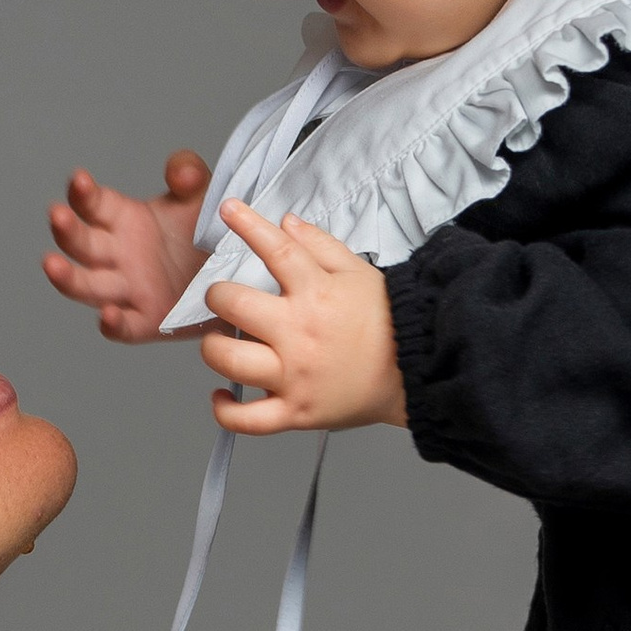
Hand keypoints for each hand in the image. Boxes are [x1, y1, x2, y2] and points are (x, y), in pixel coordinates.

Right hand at [44, 149, 212, 341]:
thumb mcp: (200, 194)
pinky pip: (124, 328)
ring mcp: (127, 289)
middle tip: (57, 215)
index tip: (78, 180)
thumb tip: (181, 173)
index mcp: (122, 220)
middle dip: (67, 230)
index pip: (93, 206)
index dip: (83, 194)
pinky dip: (114, 324)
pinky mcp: (146, 321)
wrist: (231, 276)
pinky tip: (108, 316)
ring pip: (87, 286)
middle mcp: (116, 255)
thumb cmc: (204, 233)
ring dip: (68, 278)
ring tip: (52, 265)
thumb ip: (189, 172)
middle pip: (81, 244)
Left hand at [197, 200, 408, 433]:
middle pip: (233, 306)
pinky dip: (225, 411)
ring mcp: (294, 376)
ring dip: (213, 348)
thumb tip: (286, 222)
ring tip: (220, 342)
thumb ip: (318, 245)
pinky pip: (247, 420)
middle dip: (217, 296)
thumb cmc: (389, 322)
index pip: (273, 249)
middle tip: (221, 298)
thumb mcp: (358, 272)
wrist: (418, 370)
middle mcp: (298, 334)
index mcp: (316, 293)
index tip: (229, 210)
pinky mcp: (296, 412)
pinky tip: (221, 396)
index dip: (246, 225)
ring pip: (229, 361)